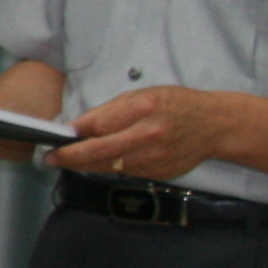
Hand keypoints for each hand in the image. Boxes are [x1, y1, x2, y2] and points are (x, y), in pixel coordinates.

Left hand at [51, 85, 244, 182]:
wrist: (216, 125)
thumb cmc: (177, 104)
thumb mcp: (142, 94)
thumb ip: (109, 111)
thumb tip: (77, 126)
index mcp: (143, 109)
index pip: (98, 125)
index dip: (73, 134)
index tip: (55, 137)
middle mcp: (149, 134)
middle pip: (99, 151)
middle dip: (70, 157)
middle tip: (50, 158)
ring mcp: (156, 157)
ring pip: (110, 166)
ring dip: (86, 165)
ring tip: (67, 161)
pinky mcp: (160, 172)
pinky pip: (126, 172)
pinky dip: (108, 168)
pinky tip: (97, 163)